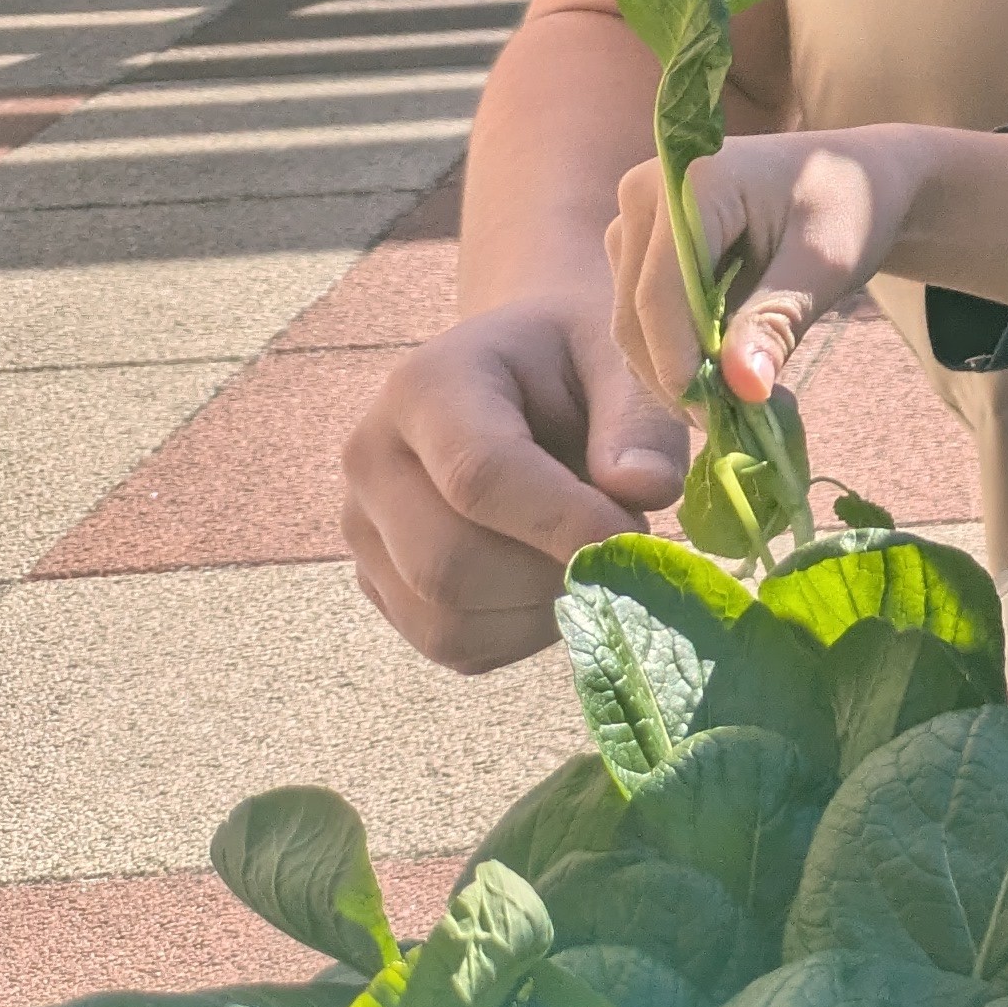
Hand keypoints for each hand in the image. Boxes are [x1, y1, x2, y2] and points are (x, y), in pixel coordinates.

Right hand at [341, 293, 686, 670]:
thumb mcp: (623, 358)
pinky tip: (552, 575)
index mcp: (426, 385)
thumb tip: (642, 489)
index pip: (479, 476)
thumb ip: (639, 420)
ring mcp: (365, 530)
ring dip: (541, 609)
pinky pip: (454, 647)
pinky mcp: (382, 586)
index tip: (635, 537)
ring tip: (585, 551)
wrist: (535, 371)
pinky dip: (522, 633)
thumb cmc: (583, 359)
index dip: (563, 521)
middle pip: (447, 565)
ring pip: (446, 622)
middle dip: (551, 572)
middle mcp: (372, 460)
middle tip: (620, 541)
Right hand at [606, 122, 1007, 405]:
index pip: (660, 289)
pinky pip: (645, 319)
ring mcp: (636, 221)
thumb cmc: (849, 209)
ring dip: (676, 370)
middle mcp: (646, 193)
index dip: (678, 359)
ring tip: (739, 402)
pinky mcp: (640, 248)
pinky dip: (680, 355)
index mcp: (691, 179)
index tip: (709, 418)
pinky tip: (727, 377)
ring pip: (634, 322)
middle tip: (728, 425)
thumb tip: (742, 388)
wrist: (854, 179)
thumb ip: (776, 322)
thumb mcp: (824, 265)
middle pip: (636, 311)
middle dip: (676, 375)